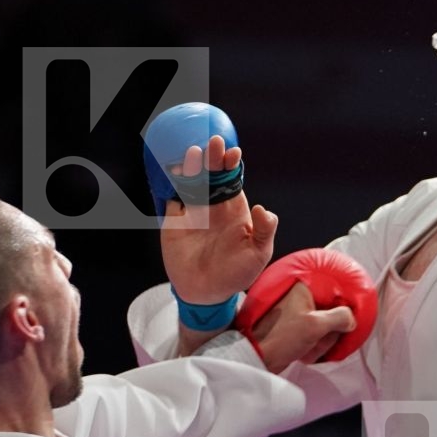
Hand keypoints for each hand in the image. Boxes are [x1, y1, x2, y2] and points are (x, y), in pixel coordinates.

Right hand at [160, 135, 277, 304]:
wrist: (205, 293)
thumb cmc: (235, 274)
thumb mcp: (258, 255)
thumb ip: (265, 232)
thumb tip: (263, 210)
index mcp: (235, 208)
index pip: (234, 178)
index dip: (233, 164)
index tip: (235, 154)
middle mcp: (213, 204)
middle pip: (212, 173)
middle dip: (213, 158)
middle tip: (214, 144)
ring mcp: (193, 210)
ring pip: (191, 180)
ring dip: (192, 165)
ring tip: (195, 153)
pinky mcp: (174, 219)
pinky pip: (172, 196)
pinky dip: (171, 182)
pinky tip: (173, 171)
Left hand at [249, 281, 356, 372]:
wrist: (257, 358)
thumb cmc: (280, 338)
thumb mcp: (315, 325)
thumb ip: (340, 318)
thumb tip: (352, 318)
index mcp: (304, 287)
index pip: (336, 291)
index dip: (343, 309)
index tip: (347, 322)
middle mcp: (301, 297)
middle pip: (333, 312)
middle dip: (330, 332)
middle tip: (320, 340)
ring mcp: (299, 314)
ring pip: (326, 327)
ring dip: (322, 342)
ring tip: (309, 347)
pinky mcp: (296, 329)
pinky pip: (316, 336)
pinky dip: (314, 346)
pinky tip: (305, 352)